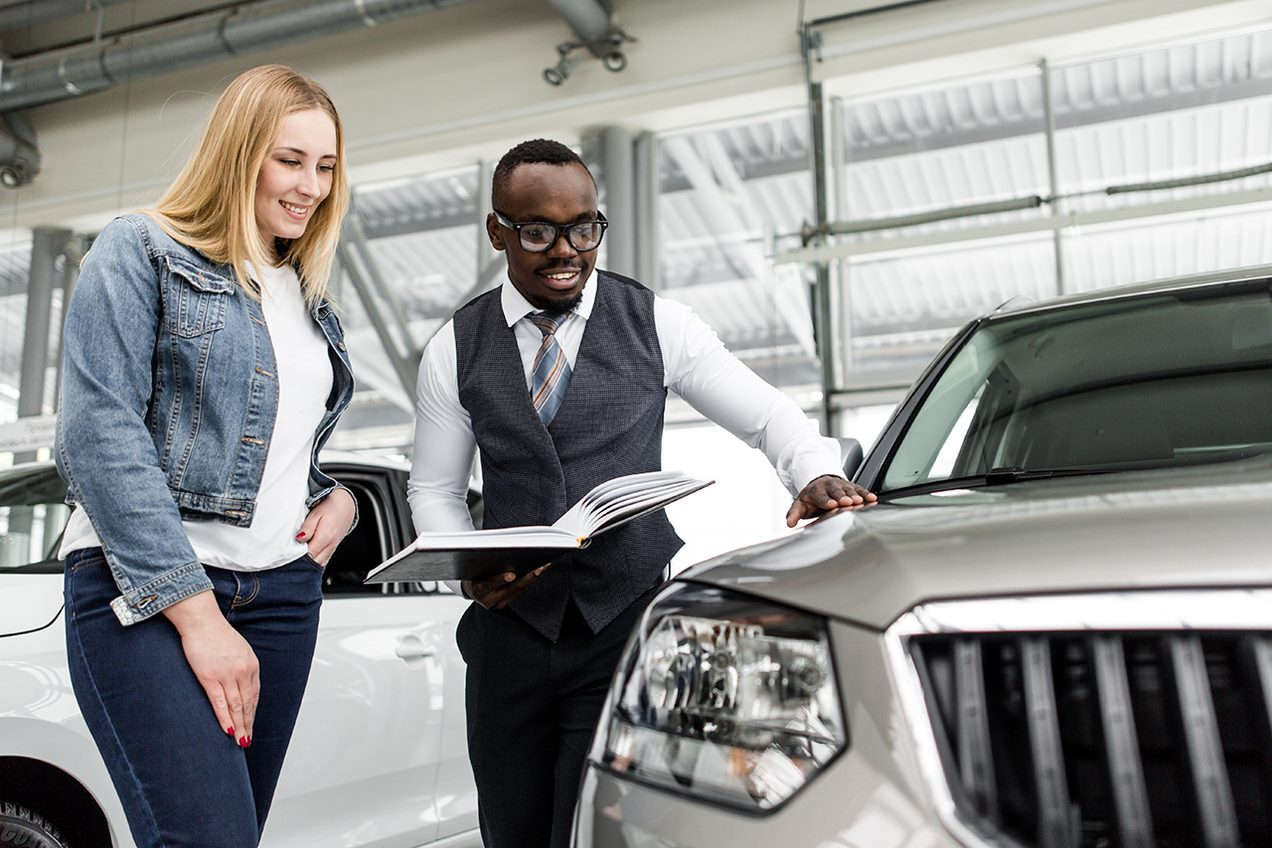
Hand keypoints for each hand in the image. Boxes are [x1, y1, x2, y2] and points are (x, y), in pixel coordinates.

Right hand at [162, 591, 258, 747]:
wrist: (201, 620)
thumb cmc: (215, 634)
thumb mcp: (238, 650)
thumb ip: (242, 667)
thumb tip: (241, 683)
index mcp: (252, 665)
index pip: (254, 695)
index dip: (252, 712)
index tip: (251, 725)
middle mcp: (243, 671)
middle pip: (247, 704)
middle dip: (248, 724)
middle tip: (247, 740)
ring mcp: (227, 675)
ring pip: (236, 707)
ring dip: (239, 726)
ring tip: (240, 741)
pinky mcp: (210, 677)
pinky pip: (220, 703)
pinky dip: (225, 719)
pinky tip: (228, 731)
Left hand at [296, 487, 356, 564]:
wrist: (345, 506)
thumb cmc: (329, 508)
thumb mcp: (316, 514)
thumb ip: (308, 528)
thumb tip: (299, 538)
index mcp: (325, 538)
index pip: (309, 555)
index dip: (297, 558)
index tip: (288, 555)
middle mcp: (330, 546)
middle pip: (313, 563)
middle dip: (301, 563)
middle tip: (290, 558)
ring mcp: (332, 549)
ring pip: (318, 565)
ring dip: (308, 564)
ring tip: (297, 558)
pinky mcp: (332, 550)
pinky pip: (323, 562)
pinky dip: (314, 562)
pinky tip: (307, 559)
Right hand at [462, 566, 548, 609]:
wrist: (471, 589)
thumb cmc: (474, 574)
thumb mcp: (474, 568)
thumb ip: (485, 562)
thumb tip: (503, 551)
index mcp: (477, 589)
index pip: (488, 584)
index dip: (500, 579)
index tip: (511, 575)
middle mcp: (488, 599)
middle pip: (509, 590)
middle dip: (525, 579)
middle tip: (537, 570)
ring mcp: (498, 603)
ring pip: (517, 591)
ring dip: (531, 579)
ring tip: (543, 567)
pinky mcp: (505, 603)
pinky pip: (519, 593)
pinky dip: (529, 582)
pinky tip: (538, 572)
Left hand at [786, 474, 876, 526]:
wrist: (820, 483)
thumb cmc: (811, 498)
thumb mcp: (800, 505)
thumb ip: (794, 514)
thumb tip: (789, 524)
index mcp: (815, 491)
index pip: (820, 496)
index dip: (826, 500)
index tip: (831, 505)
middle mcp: (829, 486)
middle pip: (836, 491)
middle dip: (842, 496)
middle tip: (847, 502)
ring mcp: (842, 485)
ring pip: (849, 490)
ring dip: (855, 495)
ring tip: (860, 501)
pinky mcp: (852, 487)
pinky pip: (860, 489)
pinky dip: (866, 494)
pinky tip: (872, 498)